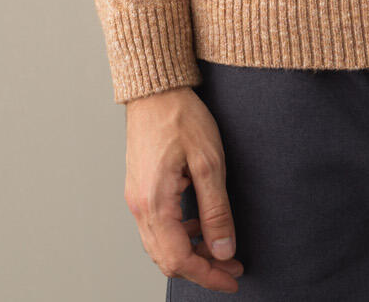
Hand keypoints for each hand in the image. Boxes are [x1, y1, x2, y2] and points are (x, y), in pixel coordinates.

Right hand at [124, 85, 244, 292]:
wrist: (155, 90)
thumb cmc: (181, 118)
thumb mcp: (209, 162)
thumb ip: (216, 210)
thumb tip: (223, 250)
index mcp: (155, 204)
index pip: (179, 259)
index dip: (208, 275)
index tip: (232, 279)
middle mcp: (140, 207)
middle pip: (167, 259)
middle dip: (201, 268)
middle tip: (232, 266)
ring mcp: (136, 199)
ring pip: (161, 246)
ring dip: (191, 253)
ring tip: (221, 248)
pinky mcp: (140, 190)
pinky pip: (158, 228)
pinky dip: (180, 235)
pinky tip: (200, 224)